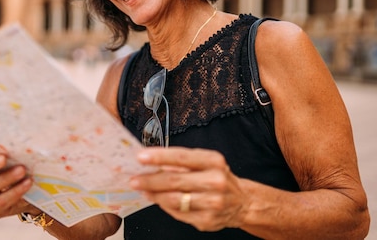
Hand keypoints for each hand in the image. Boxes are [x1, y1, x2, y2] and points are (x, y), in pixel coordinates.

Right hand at [0, 145, 38, 217]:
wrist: (33, 192)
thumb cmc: (22, 164)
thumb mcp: (17, 154)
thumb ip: (13, 145)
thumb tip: (24, 133)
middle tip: (3, 159)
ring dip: (5, 178)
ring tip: (21, 170)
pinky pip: (0, 202)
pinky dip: (14, 192)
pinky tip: (27, 183)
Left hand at [130, 147, 247, 231]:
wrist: (241, 202)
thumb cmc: (217, 177)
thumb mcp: (204, 163)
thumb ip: (180, 163)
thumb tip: (151, 163)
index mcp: (213, 161)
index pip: (181, 156)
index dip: (159, 156)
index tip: (140, 156)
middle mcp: (215, 181)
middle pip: (174, 180)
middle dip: (150, 180)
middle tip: (134, 179)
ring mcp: (212, 202)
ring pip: (174, 199)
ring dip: (154, 195)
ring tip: (144, 190)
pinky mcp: (207, 220)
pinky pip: (178, 213)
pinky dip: (165, 206)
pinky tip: (160, 200)